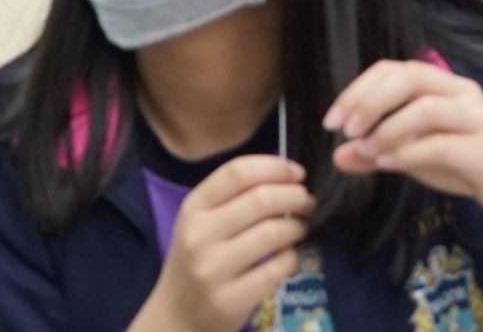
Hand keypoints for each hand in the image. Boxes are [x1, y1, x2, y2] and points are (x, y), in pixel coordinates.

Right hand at [132, 153, 311, 331]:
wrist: (176, 315)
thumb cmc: (197, 259)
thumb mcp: (201, 221)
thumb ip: (234, 196)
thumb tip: (287, 174)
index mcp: (193, 208)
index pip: (238, 171)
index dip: (276, 167)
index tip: (298, 173)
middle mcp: (199, 235)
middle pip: (262, 198)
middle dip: (296, 196)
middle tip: (306, 201)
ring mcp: (212, 269)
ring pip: (273, 233)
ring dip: (297, 227)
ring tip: (299, 228)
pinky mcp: (229, 300)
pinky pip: (276, 268)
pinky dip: (291, 258)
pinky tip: (288, 257)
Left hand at [327, 60, 482, 236]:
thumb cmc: (466, 163)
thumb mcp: (415, 156)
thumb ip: (379, 151)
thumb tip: (339, 156)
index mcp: (442, 84)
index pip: (395, 68)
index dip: (359, 89)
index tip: (333, 120)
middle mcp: (461, 92)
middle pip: (410, 77)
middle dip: (370, 101)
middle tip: (346, 130)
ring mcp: (476, 118)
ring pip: (425, 107)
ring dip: (388, 128)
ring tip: (367, 150)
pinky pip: (441, 143)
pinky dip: (408, 151)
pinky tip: (387, 163)